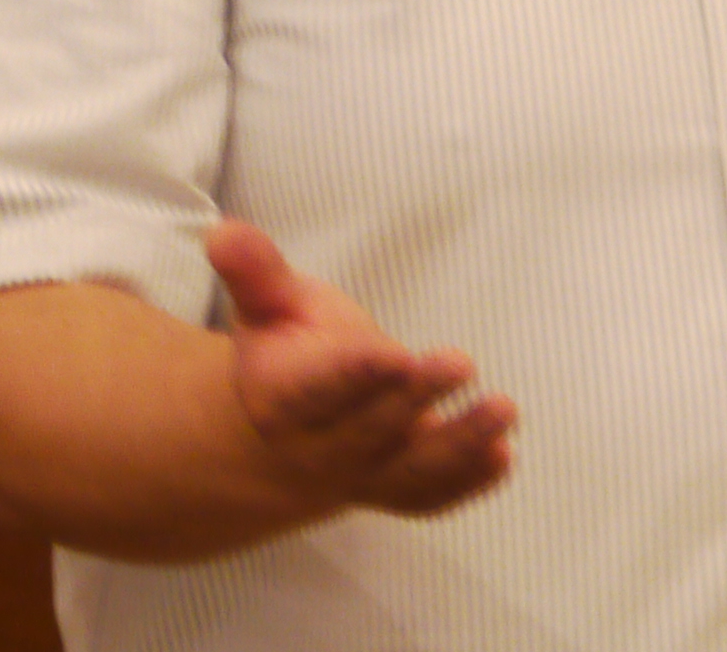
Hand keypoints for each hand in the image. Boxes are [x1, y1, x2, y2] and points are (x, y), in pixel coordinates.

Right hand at [205, 219, 517, 518]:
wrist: (277, 436)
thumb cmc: (283, 353)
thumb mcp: (265, 306)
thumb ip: (255, 271)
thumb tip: (223, 231)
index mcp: (281, 399)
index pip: (319, 391)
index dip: (357, 375)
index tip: (395, 355)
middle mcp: (320, 449)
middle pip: (371, 430)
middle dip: (415, 399)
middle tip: (461, 361)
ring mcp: (362, 477)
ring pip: (410, 473)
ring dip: (459, 446)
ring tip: (503, 409)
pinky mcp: (396, 490)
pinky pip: (431, 496)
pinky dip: (468, 481)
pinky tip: (503, 455)